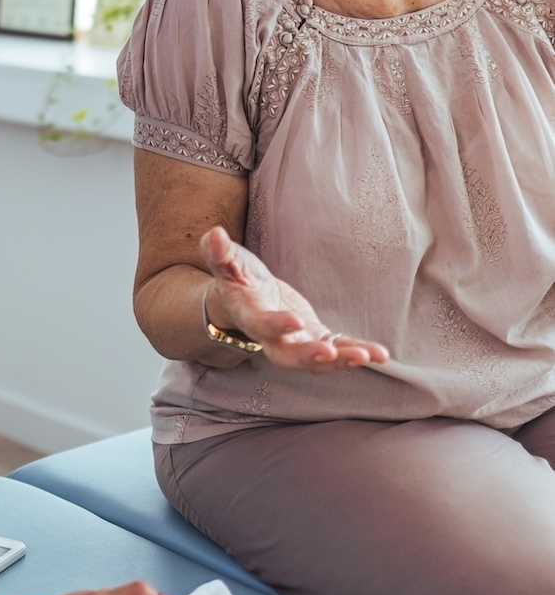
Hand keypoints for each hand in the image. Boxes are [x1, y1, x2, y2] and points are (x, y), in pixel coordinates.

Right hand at [201, 226, 388, 371]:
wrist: (246, 299)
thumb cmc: (237, 278)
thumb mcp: (228, 263)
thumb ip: (219, 253)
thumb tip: (214, 234)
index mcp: (249, 316)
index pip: (260, 324)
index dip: (275, 325)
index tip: (295, 321)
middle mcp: (271, 338)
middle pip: (287, 356)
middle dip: (309, 357)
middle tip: (330, 354)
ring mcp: (295, 342)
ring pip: (316, 360)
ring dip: (341, 361)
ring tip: (368, 356)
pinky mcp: (314, 340)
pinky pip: (336, 351)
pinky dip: (356, 353)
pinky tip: (380, 355)